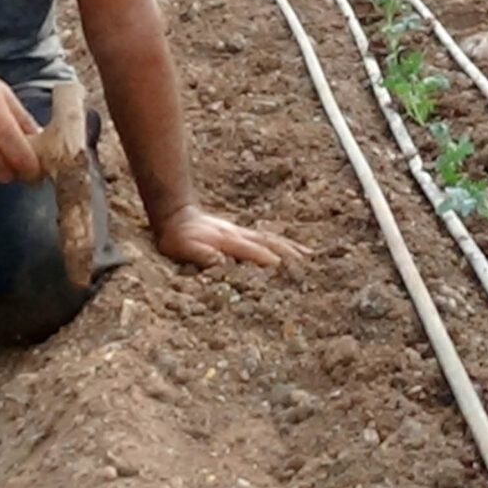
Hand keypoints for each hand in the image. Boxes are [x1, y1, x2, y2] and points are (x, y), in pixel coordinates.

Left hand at [157, 204, 310, 269]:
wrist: (175, 215)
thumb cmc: (176, 237)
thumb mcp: (181, 248)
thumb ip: (201, 255)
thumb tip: (223, 262)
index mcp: (228, 241)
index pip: (256, 252)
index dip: (273, 262)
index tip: (291, 272)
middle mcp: (240, 235)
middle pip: (271, 244)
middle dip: (291, 254)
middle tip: (312, 264)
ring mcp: (242, 232)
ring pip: (272, 239)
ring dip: (292, 247)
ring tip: (310, 256)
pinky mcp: (241, 233)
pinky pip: (267, 237)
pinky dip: (282, 243)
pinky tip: (291, 248)